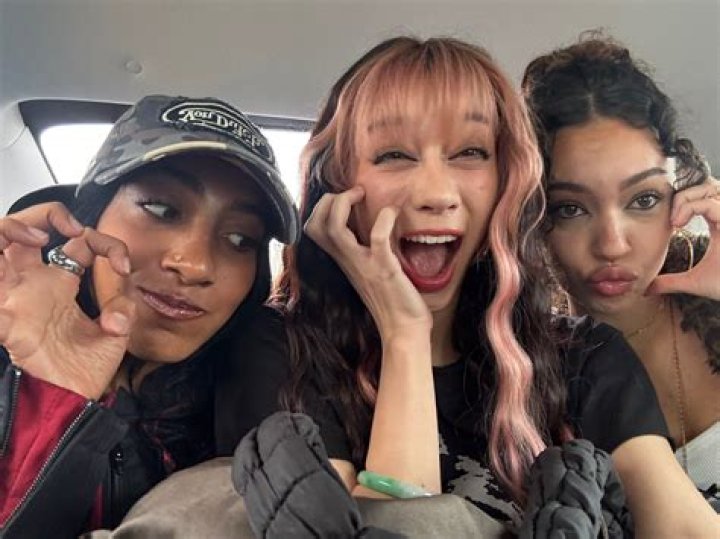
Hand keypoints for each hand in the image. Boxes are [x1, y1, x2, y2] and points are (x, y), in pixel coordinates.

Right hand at [0, 226, 133, 399]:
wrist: (71, 399)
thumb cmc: (87, 367)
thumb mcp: (117, 331)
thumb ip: (122, 305)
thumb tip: (120, 307)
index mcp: (63, 283)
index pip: (78, 242)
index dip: (103, 242)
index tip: (121, 265)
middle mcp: (36, 283)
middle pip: (24, 229)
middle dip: (45, 213)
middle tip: (70, 228)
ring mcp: (16, 296)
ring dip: (11, 229)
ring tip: (37, 237)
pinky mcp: (6, 318)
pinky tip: (16, 261)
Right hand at [304, 186, 431, 341]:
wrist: (404, 331)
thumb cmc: (392, 302)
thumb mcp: (370, 271)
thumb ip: (363, 253)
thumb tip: (369, 230)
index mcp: (344, 261)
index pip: (313, 230)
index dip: (322, 208)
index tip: (347, 199)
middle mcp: (348, 262)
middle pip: (315, 226)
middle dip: (328, 200)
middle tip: (353, 194)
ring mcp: (364, 265)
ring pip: (334, 229)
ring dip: (343, 203)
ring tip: (361, 195)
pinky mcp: (385, 269)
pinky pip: (378, 239)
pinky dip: (384, 219)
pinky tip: (392, 212)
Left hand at [648, 178, 719, 298]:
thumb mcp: (694, 282)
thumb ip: (669, 282)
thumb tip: (647, 289)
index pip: (701, 195)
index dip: (682, 200)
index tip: (670, 223)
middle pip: (705, 184)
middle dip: (682, 194)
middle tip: (670, 217)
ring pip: (708, 186)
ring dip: (685, 198)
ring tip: (674, 220)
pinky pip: (711, 203)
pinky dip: (691, 207)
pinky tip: (678, 223)